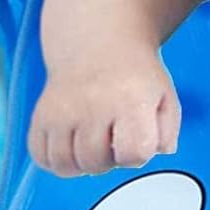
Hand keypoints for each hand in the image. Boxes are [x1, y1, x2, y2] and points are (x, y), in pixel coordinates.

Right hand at [28, 51, 181, 176]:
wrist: (99, 44)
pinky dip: (55, 161)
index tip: (138, 141)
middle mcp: (94, 104)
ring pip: (65, 164)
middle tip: (114, 141)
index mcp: (131, 100)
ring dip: (82, 165)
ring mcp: (63, 110)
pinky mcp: (42, 114)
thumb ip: (168, 132)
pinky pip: (41, 156)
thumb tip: (160, 151)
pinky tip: (72, 146)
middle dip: (109, 161)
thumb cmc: (135, 77)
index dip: (139, 155)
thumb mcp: (165, 98)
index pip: (134, 153)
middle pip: (96, 162)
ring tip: (94, 146)